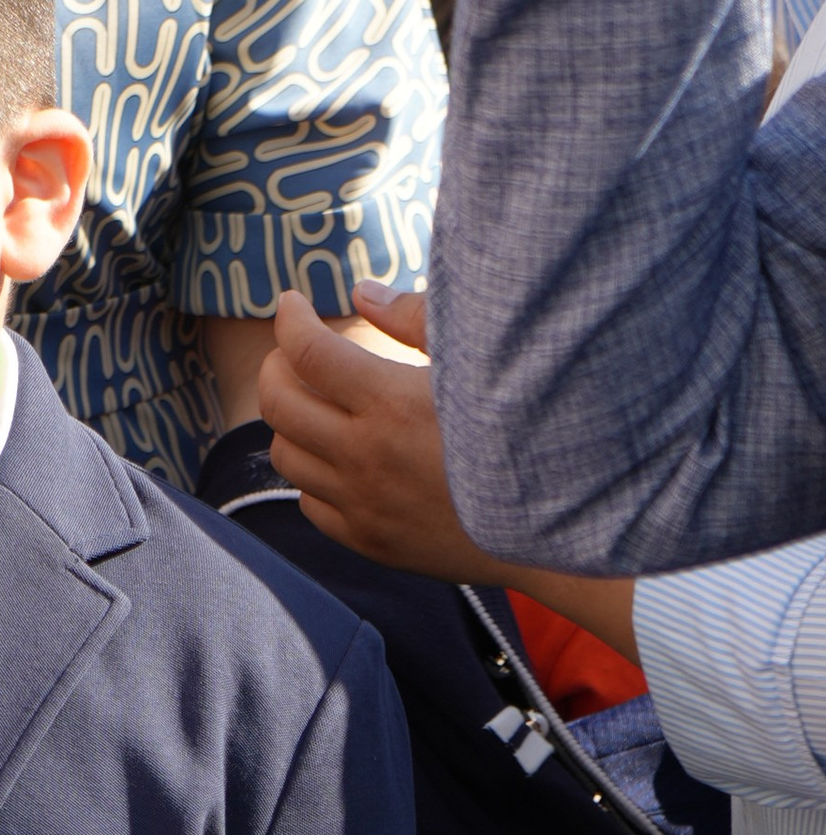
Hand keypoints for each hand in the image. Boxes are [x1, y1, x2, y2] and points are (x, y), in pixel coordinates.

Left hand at [257, 287, 509, 583]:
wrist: (559, 528)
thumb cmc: (525, 431)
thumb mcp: (479, 365)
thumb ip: (417, 321)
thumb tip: (362, 293)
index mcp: (391, 403)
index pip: (305, 351)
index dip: (289, 318)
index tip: (293, 304)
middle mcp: (366, 456)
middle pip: (277, 402)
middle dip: (276, 365)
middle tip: (297, 353)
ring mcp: (363, 504)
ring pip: (284, 454)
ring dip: (292, 421)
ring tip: (321, 403)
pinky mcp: (369, 541)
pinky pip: (309, 502)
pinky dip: (313, 473)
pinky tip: (343, 456)